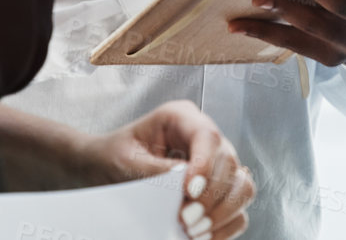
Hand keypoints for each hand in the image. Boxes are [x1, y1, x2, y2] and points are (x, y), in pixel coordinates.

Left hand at [85, 100, 254, 239]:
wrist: (103, 169)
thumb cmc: (113, 157)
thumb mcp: (127, 160)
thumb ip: (156, 171)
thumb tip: (183, 185)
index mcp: (181, 118)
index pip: (208, 136)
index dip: (205, 165)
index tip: (189, 192)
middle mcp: (204, 138)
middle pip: (230, 163)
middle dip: (212, 196)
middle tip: (187, 219)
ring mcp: (215, 163)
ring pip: (242, 185)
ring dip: (223, 212)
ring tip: (194, 230)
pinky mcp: (218, 189)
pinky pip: (238, 209)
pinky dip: (226, 226)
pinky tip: (204, 236)